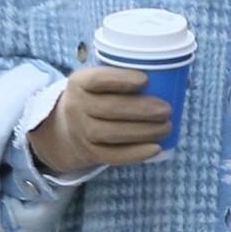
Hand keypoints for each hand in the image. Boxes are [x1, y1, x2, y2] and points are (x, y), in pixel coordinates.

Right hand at [29, 67, 173, 173]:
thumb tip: (164, 76)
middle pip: (111, 108)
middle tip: (166, 110)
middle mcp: (76, 106)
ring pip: (114, 133)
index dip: (121, 79)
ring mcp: (81, 132)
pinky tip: (155, 148)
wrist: (64, 129)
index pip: (98, 79)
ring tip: (166, 127)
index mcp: (79, 82)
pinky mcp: (90, 153)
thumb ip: (118, 78)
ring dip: (144, 131)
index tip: (145, 79)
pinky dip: (136, 153)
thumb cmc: (93, 99)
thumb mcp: (94, 83)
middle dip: (142, 109)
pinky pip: (114, 155)